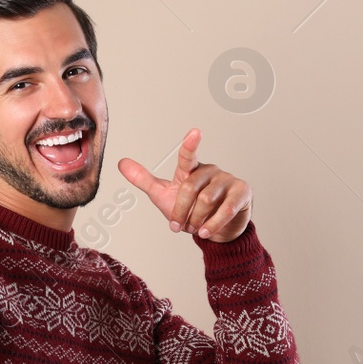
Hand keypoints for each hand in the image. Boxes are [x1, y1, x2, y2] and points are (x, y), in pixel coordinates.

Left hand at [118, 127, 252, 241]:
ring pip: (206, 200)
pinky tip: (206, 232)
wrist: (217, 231)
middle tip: (180, 225)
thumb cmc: (190, 209)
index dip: (190, 145)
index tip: (195, 132)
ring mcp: (227, 180)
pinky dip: (213, 223)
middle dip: (181, 211)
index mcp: (191, 170)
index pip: (188, 156)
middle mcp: (210, 171)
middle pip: (190, 188)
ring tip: (196, 228)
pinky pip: (226, 209)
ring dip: (196, 220)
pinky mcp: (241, 192)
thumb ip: (144, 179)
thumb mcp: (164, 195)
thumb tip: (121, 163)